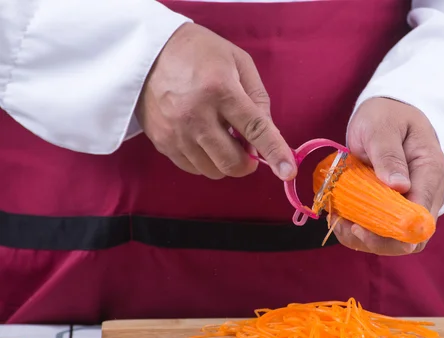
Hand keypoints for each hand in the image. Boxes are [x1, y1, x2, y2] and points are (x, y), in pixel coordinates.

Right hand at [135, 22, 296, 180]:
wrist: (147, 51)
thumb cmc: (199, 53)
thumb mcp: (238, 62)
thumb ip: (258, 99)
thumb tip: (270, 134)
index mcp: (221, 90)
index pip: (254, 129)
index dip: (275, 152)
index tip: (288, 171)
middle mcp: (196, 115)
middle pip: (232, 162)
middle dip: (248, 163)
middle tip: (248, 148)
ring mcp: (176, 132)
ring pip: (213, 170)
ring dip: (225, 161)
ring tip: (220, 136)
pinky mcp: (162, 142)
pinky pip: (193, 168)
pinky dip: (205, 160)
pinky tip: (203, 139)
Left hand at [334, 98, 443, 255]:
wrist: (388, 114)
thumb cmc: (386, 115)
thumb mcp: (382, 127)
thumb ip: (389, 154)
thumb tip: (400, 186)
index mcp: (430, 172)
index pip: (422, 217)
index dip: (395, 230)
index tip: (362, 227)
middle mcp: (428, 193)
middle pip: (412, 238)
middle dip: (378, 240)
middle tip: (346, 226)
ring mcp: (414, 202)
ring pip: (397, 240)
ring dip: (366, 238)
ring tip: (339, 221)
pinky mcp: (398, 207)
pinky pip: (384, 231)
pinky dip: (361, 231)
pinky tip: (342, 218)